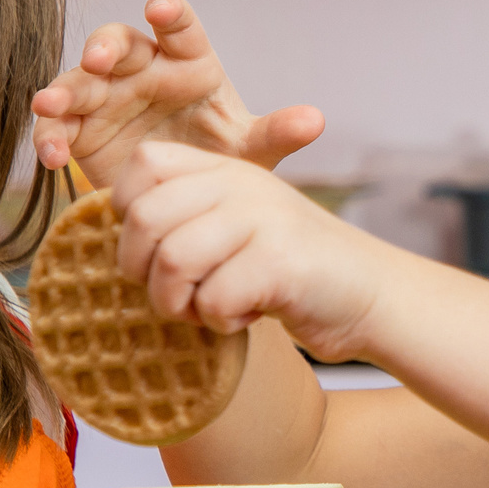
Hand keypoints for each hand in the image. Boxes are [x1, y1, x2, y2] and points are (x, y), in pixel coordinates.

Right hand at [31, 0, 323, 188]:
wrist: (186, 202)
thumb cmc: (219, 162)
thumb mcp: (250, 154)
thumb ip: (276, 134)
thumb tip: (315, 121)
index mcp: (189, 61)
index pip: (179, 28)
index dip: (169, 14)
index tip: (160, 9)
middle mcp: (144, 69)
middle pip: (118, 42)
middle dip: (105, 46)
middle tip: (99, 59)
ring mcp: (107, 96)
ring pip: (79, 80)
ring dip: (64, 89)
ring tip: (51, 105)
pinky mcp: (79, 128)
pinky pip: (57, 126)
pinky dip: (50, 136)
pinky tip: (51, 156)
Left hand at [113, 142, 391, 362]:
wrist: (373, 294)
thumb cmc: (292, 270)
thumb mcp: (240, 225)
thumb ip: (188, 218)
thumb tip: (115, 243)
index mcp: (226, 169)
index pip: (144, 165)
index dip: (127, 212)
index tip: (150, 248)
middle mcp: (242, 185)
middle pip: (146, 218)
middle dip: (142, 271)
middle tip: (173, 293)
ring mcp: (263, 219)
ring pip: (173, 260)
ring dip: (177, 303)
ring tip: (206, 310)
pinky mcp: (281, 262)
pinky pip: (214, 298)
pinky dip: (220, 322)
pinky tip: (247, 316)